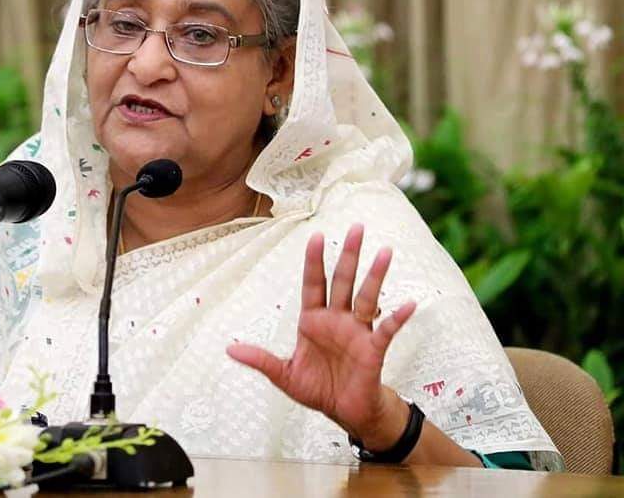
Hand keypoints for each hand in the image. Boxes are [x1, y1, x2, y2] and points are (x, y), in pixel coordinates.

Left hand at [226, 223, 416, 448]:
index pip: (314, 283)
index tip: (316, 236)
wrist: (344, 412)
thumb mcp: (284, 374)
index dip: (315, 261)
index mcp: (313, 320)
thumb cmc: (316, 388)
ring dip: (375, 275)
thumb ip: (261, 360)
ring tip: (386, 251)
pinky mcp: (374, 349)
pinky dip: (398, 317)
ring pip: (367, 297)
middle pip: (343, 280)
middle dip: (349, 255)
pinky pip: (387, 330)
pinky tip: (409, 303)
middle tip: (357, 227)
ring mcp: (357, 331)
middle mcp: (337, 319)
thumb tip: (229, 348)